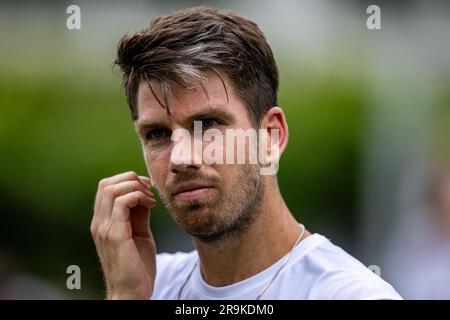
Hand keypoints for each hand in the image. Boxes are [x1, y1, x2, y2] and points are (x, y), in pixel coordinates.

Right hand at [90, 171, 156, 298]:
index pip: (106, 187)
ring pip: (112, 189)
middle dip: (131, 179)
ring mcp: (104, 228)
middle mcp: (99, 223)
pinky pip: (122, 203)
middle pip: (106, 183)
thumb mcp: (139, 234)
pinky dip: (139, 197)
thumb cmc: (137, 266)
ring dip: (136, 187)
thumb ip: (138, 215)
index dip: (127, 180)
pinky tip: (151, 205)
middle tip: (149, 189)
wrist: (132, 293)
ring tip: (150, 198)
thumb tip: (144, 195)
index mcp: (102, 222)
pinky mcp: (115, 235)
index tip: (147, 187)